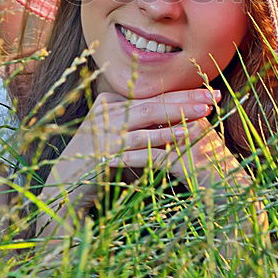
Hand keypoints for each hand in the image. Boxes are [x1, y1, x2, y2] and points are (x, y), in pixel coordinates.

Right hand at [39, 88, 220, 218]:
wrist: (64, 186)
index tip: (207, 91)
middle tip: (214, 95)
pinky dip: (165, 136)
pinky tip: (185, 133)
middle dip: (185, 98)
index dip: (179, 93)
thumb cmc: (92, 162)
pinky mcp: (107, 150)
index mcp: (110, 105)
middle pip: (152, 101)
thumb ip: (131, 123)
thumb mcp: (110, 136)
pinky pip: (141, 141)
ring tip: (205, 112)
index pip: (151, 96)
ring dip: (179, 114)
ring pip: (148, 117)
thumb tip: (165, 117)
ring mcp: (106, 130)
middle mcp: (107, 113)